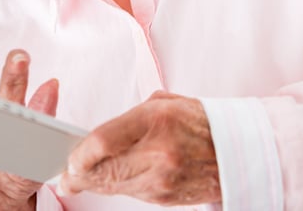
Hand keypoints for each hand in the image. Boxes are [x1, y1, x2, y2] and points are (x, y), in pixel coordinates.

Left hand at [60, 91, 220, 205]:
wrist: (236, 151)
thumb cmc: (201, 122)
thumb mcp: (166, 105)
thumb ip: (130, 119)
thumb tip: (100, 137)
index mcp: (158, 120)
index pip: (103, 142)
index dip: (79, 153)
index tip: (71, 155)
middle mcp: (158, 152)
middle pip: (102, 171)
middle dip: (78, 174)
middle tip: (66, 173)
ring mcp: (162, 179)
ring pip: (112, 186)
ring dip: (94, 182)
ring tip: (81, 176)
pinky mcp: (164, 198)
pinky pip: (129, 194)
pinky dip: (116, 187)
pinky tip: (110, 179)